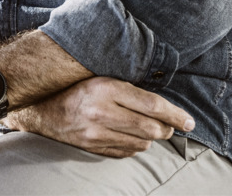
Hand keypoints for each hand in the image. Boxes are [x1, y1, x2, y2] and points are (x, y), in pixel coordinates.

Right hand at [4, 76, 193, 157]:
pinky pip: (127, 152)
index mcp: (106, 88)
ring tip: (149, 128)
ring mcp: (97, 134)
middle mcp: (102, 112)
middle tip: (170, 125)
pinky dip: (136, 146)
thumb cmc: (75, 87)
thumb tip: (163, 105)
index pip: (151, 105)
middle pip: (151, 127)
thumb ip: (129, 89)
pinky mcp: (93, 148)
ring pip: (142, 142)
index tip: (189, 121)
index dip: (175, 114)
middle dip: (166, 128)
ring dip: (151, 137)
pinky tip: (132, 137)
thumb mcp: (101, 78)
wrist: (41, 107)